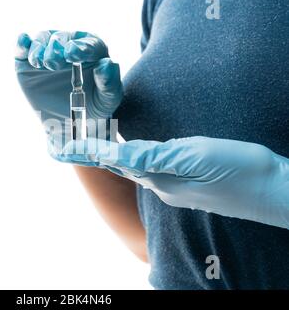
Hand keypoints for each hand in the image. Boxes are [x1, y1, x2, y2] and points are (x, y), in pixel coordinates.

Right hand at [15, 31, 121, 152]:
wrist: (69, 123)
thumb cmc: (93, 107)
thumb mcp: (107, 100)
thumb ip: (110, 82)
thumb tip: (106, 64)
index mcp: (92, 51)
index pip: (88, 43)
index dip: (80, 47)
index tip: (73, 54)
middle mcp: (69, 45)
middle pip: (63, 38)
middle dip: (56, 48)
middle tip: (53, 64)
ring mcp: (47, 52)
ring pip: (42, 39)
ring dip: (39, 48)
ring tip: (40, 63)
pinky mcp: (28, 61)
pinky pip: (24, 47)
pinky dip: (22, 43)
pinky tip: (23, 42)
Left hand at [57, 137, 288, 228]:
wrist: (272, 189)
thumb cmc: (238, 171)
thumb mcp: (195, 157)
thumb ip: (155, 157)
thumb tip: (122, 156)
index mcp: (160, 178)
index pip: (116, 161)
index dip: (89, 151)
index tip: (63, 145)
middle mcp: (162, 185)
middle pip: (119, 166)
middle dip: (94, 153)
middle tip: (70, 143)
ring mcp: (175, 186)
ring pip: (133, 168)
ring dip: (111, 156)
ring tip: (91, 143)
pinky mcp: (188, 183)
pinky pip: (151, 168)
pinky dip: (133, 158)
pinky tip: (132, 153)